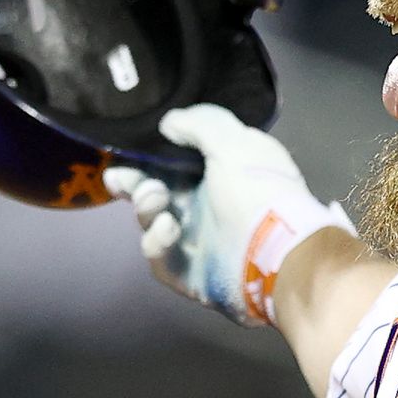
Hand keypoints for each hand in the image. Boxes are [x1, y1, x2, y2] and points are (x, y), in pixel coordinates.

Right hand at [102, 104, 352, 326]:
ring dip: (146, 206)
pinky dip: (156, 240)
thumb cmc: (259, 190)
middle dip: (134, 184)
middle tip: (119, 178)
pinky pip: (158, 258)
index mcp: (221, 175)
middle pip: (156, 193)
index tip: (126, 150)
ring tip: (157, 198)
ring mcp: (197, 243)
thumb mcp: (235, 142)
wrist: (279, 251)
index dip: (148, 157)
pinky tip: (169, 228)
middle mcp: (207, 207)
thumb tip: (170, 122)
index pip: (175, 163)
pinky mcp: (188, 274)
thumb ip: (201, 124)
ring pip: (152, 222)